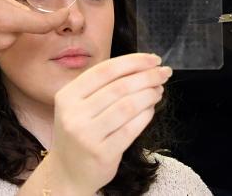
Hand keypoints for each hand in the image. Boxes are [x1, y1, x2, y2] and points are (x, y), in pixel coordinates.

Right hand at [45, 53, 169, 193]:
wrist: (67, 172)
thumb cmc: (81, 131)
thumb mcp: (80, 105)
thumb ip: (105, 85)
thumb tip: (145, 65)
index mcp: (67, 95)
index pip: (105, 70)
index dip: (134, 61)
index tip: (154, 59)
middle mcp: (74, 114)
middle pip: (120, 87)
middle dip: (148, 76)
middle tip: (164, 73)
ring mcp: (87, 135)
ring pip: (128, 106)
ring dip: (150, 94)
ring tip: (159, 90)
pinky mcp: (102, 153)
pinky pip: (132, 128)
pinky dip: (146, 115)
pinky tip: (151, 109)